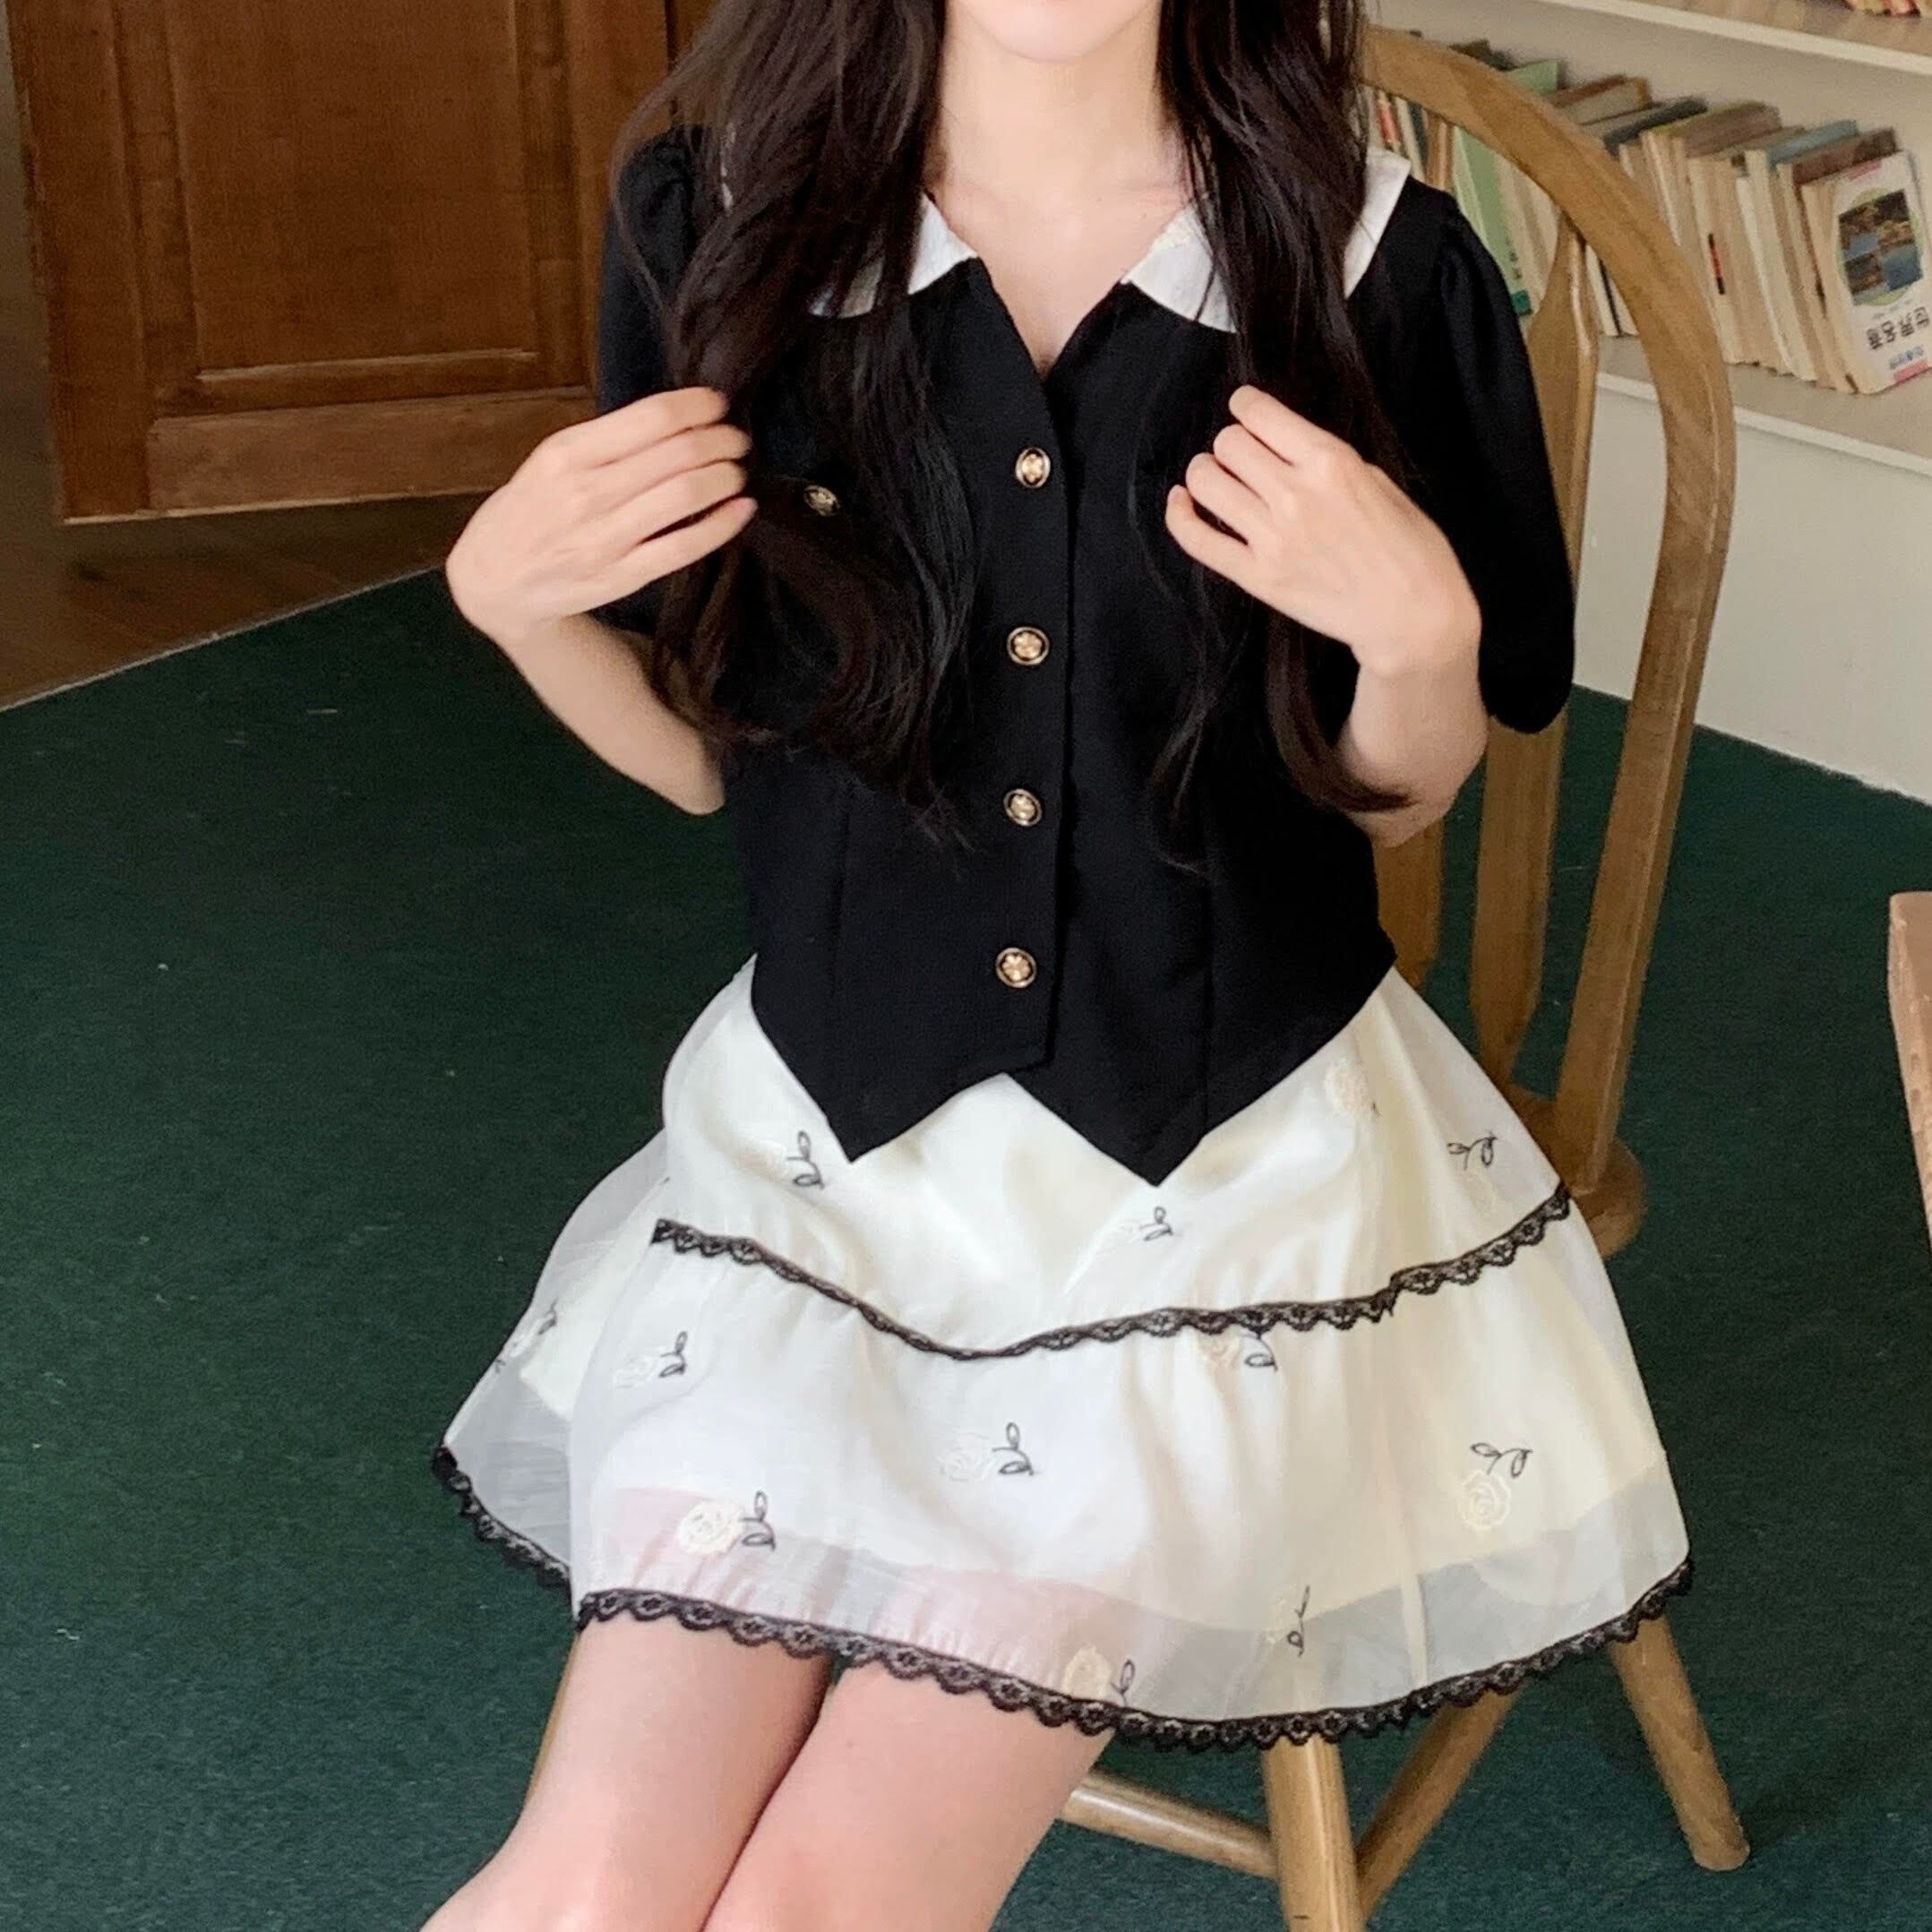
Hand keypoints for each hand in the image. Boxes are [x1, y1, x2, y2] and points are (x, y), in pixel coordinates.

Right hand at [446, 386, 754, 649]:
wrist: (496, 579)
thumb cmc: (530, 510)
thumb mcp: (551, 461)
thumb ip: (606, 442)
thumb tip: (676, 420)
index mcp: (568, 453)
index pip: (650, 418)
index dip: (696, 407)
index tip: (718, 404)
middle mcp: (587, 493)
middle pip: (676, 455)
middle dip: (719, 441)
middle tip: (737, 439)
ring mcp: (606, 538)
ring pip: (685, 496)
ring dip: (724, 477)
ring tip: (737, 469)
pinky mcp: (623, 576)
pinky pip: (684, 547)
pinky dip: (722, 525)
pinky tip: (741, 508)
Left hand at [1165, 385, 1479, 678]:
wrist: (1411, 615)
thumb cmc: (1409, 548)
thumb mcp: (1379, 482)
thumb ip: (1329, 461)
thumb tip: (1286, 448)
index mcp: (1330, 462)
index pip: (1259, 414)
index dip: (1245, 406)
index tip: (1245, 410)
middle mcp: (1295, 494)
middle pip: (1228, 444)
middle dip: (1232, 443)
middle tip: (1242, 457)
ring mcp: (1271, 538)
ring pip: (1205, 482)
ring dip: (1205, 473)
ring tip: (1215, 478)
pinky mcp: (1256, 577)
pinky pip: (1197, 539)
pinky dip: (1179, 515)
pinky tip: (1180, 502)